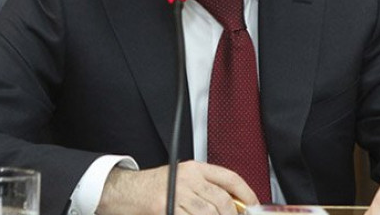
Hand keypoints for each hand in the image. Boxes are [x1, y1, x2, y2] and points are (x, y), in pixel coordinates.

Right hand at [95, 160, 258, 214]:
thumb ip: (206, 188)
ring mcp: (176, 194)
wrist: (125, 191)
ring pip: (209, 214)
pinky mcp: (166, 208)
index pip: (229, 178)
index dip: (246, 194)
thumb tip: (234, 206)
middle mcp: (187, 178)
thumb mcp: (183, 179)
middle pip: (222, 200)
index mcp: (195, 168)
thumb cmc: (154, 187)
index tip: (254, 206)